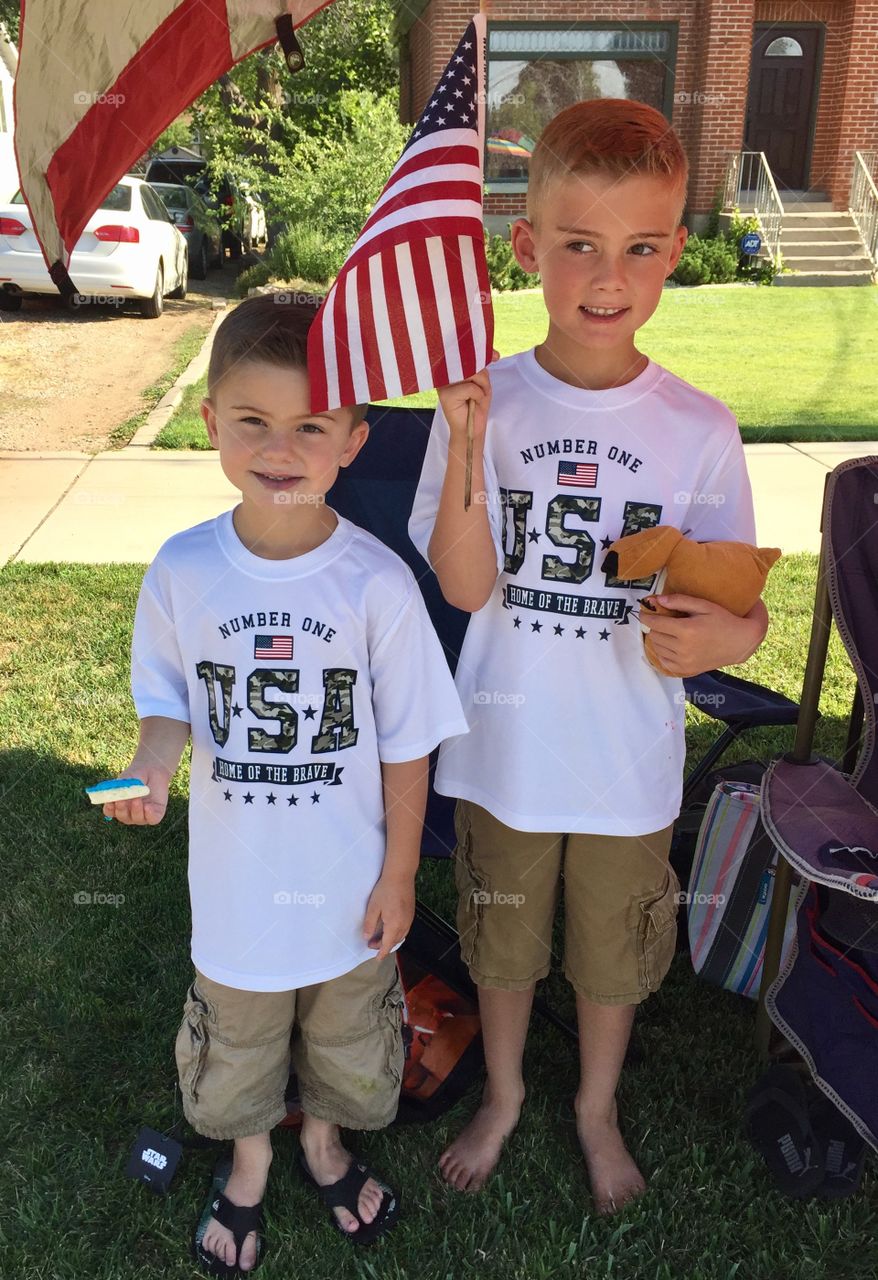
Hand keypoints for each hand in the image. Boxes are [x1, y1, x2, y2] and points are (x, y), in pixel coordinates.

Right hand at [102, 763, 170, 825]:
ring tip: (137, 798)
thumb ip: (120, 786)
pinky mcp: (156, 814)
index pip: (110, 812)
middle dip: (121, 808)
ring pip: (136, 819)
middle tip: (121, 800)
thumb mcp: (127, 779)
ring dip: (135, 809)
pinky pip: (152, 819)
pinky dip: (149, 814)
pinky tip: (147, 807)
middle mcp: (129, 814)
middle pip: (122, 816)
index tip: (109, 801)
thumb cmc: (136, 776)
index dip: (109, 808)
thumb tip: (117, 793)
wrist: (153, 771)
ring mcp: (142, 815)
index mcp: (118, 806)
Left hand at [362, 873, 414, 961]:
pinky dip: (397, 933)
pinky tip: (390, 928)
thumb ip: (370, 924)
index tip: (377, 959)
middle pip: (395, 941)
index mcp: (394, 925)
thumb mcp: (373, 907)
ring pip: (401, 935)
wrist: (400, 875)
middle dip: (384, 946)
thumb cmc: (385, 890)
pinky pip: (405, 929)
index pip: (388, 944)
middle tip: (371, 944)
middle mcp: (405, 924)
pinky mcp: (411, 913)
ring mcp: (410, 919)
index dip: (382, 952)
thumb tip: (367, 937)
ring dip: (391, 939)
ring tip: (379, 937)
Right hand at [437, 350, 498, 441]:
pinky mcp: (446, 395)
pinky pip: (470, 387)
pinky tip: (473, 403)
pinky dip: (477, 395)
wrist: (471, 429)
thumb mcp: (482, 382)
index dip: (482, 353)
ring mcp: (443, 384)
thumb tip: (494, 353)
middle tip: (482, 391)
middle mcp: (444, 375)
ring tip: (476, 398)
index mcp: (450, 370)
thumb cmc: (476, 406)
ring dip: (482, 387)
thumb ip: (482, 367)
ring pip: (472, 373)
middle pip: (471, 362)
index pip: (465, 354)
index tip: (496, 356)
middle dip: (483, 377)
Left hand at [640, 594, 766, 676]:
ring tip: (668, 632)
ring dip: (658, 639)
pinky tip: (671, 645)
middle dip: (655, 626)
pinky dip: (663, 653)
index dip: (647, 616)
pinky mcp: (686, 670)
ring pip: (657, 649)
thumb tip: (656, 599)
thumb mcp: (703, 606)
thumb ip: (679, 601)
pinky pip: (663, 661)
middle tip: (662, 620)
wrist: (739, 643)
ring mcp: (684, 662)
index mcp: (686, 630)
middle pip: (654, 636)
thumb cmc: (722, 620)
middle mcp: (683, 648)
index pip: (655, 623)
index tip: (644, 612)